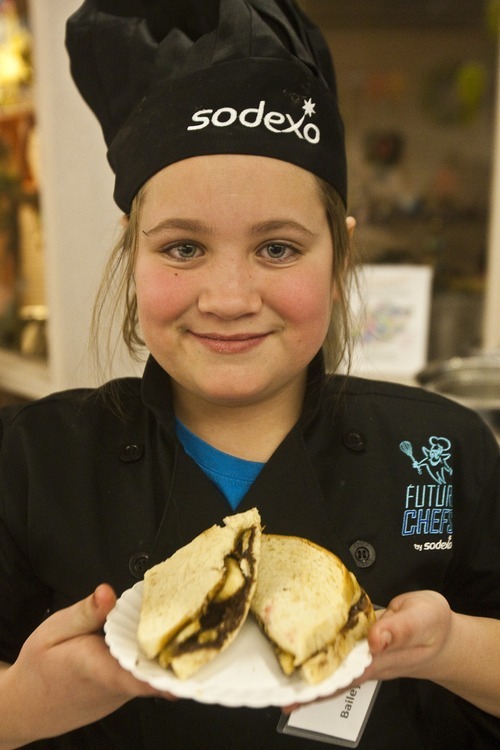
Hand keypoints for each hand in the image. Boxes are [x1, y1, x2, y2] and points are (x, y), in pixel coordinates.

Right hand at [1, 584, 174, 745]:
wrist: (27, 706)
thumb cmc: (40, 666)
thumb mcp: (54, 631)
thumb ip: (85, 612)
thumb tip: (108, 593)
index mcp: (97, 668)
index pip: (135, 676)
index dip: (163, 674)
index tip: (186, 668)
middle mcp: (116, 686)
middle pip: (154, 668)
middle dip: (176, 649)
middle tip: (198, 625)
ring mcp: (123, 694)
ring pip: (152, 671)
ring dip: (166, 652)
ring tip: (181, 624)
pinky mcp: (125, 694)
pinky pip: (146, 674)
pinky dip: (155, 658)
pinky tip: (159, 638)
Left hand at [282, 590, 451, 713]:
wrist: (442, 635)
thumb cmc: (432, 626)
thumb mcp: (423, 618)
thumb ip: (400, 628)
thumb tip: (375, 637)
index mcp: (378, 657)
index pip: (341, 676)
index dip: (316, 684)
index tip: (290, 691)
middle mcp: (365, 662)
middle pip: (328, 678)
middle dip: (300, 683)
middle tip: (268, 687)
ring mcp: (361, 657)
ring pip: (328, 670)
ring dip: (302, 674)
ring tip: (272, 679)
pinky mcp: (359, 647)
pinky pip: (333, 656)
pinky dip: (314, 659)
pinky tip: (295, 661)